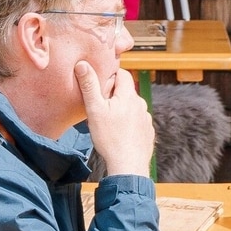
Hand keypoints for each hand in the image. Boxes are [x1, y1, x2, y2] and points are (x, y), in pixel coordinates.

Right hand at [81, 60, 155, 179]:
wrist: (128, 166)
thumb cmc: (110, 138)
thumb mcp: (95, 110)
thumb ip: (90, 86)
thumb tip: (83, 64)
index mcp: (129, 95)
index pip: (122, 74)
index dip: (111, 74)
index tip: (100, 82)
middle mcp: (140, 104)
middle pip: (126, 91)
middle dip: (114, 93)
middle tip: (100, 103)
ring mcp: (146, 118)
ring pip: (132, 106)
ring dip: (122, 108)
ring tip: (108, 120)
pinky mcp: (147, 132)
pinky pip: (137, 121)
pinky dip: (129, 123)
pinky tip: (119, 132)